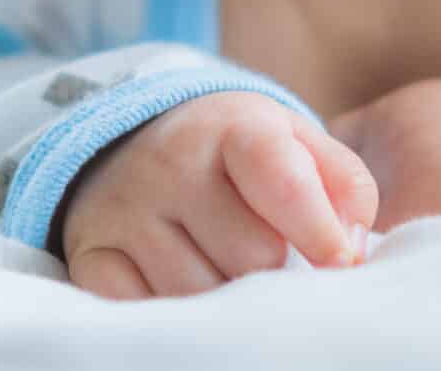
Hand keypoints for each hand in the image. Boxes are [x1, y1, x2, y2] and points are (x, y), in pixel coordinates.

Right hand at [60, 91, 378, 299]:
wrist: (137, 143)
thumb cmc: (238, 156)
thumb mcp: (295, 143)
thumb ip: (343, 185)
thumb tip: (349, 250)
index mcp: (231, 127)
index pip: (283, 181)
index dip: (321, 232)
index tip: (341, 264)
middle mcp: (170, 162)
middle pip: (251, 258)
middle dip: (271, 268)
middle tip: (267, 256)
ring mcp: (125, 210)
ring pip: (200, 295)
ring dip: (224, 296)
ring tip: (225, 269)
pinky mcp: (91, 254)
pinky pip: (143, 312)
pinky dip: (171, 312)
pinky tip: (182, 285)